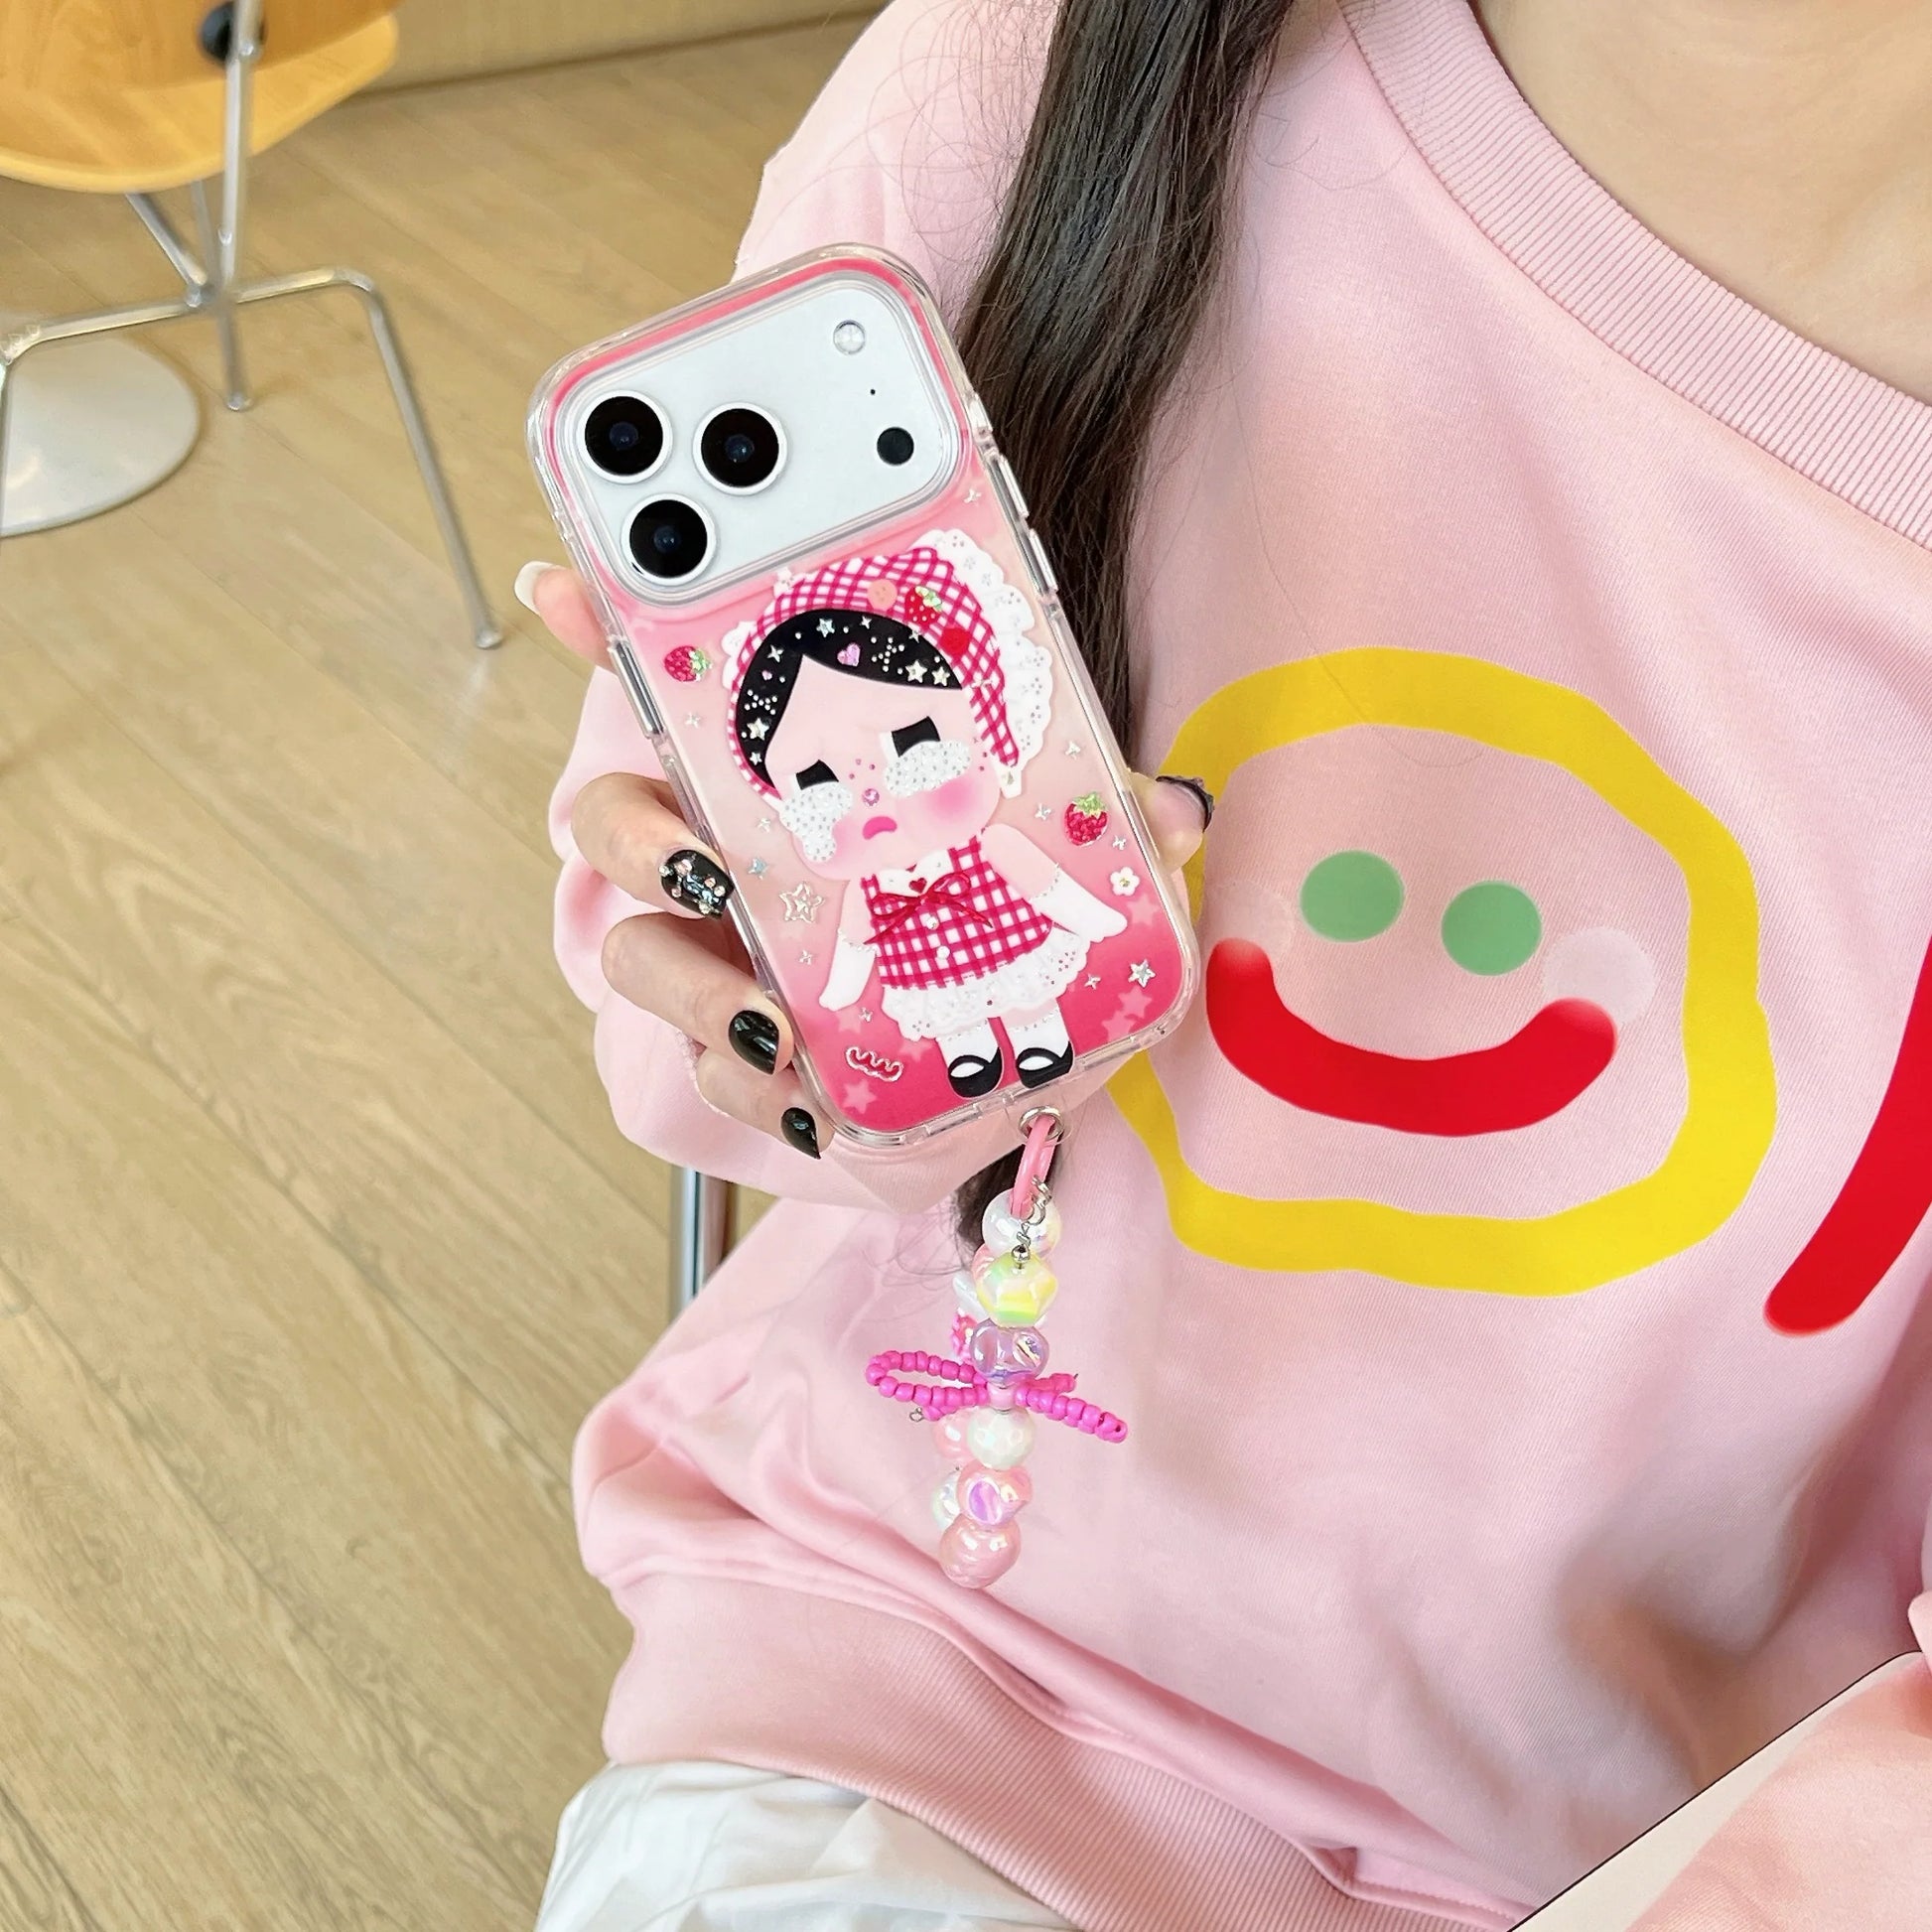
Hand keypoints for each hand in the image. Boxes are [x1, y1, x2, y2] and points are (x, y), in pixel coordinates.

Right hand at [521, 563, 1208, 1154]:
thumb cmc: (991, 916)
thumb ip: (1099, 813)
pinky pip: (711, 1069)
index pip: (670, 686)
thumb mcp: (1055, 847)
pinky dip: (746, 1088)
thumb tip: (1179, 804)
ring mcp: (715, 956)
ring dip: (690, 988)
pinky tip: (803, 1103)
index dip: (602, 628)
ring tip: (769, 1026)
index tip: (563, 576)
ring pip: (640, 956)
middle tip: (702, 866)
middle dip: (636, 838)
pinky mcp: (743, 1055)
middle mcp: (717, 853)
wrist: (977, 1062)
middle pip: (615, 824)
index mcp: (775, 774)